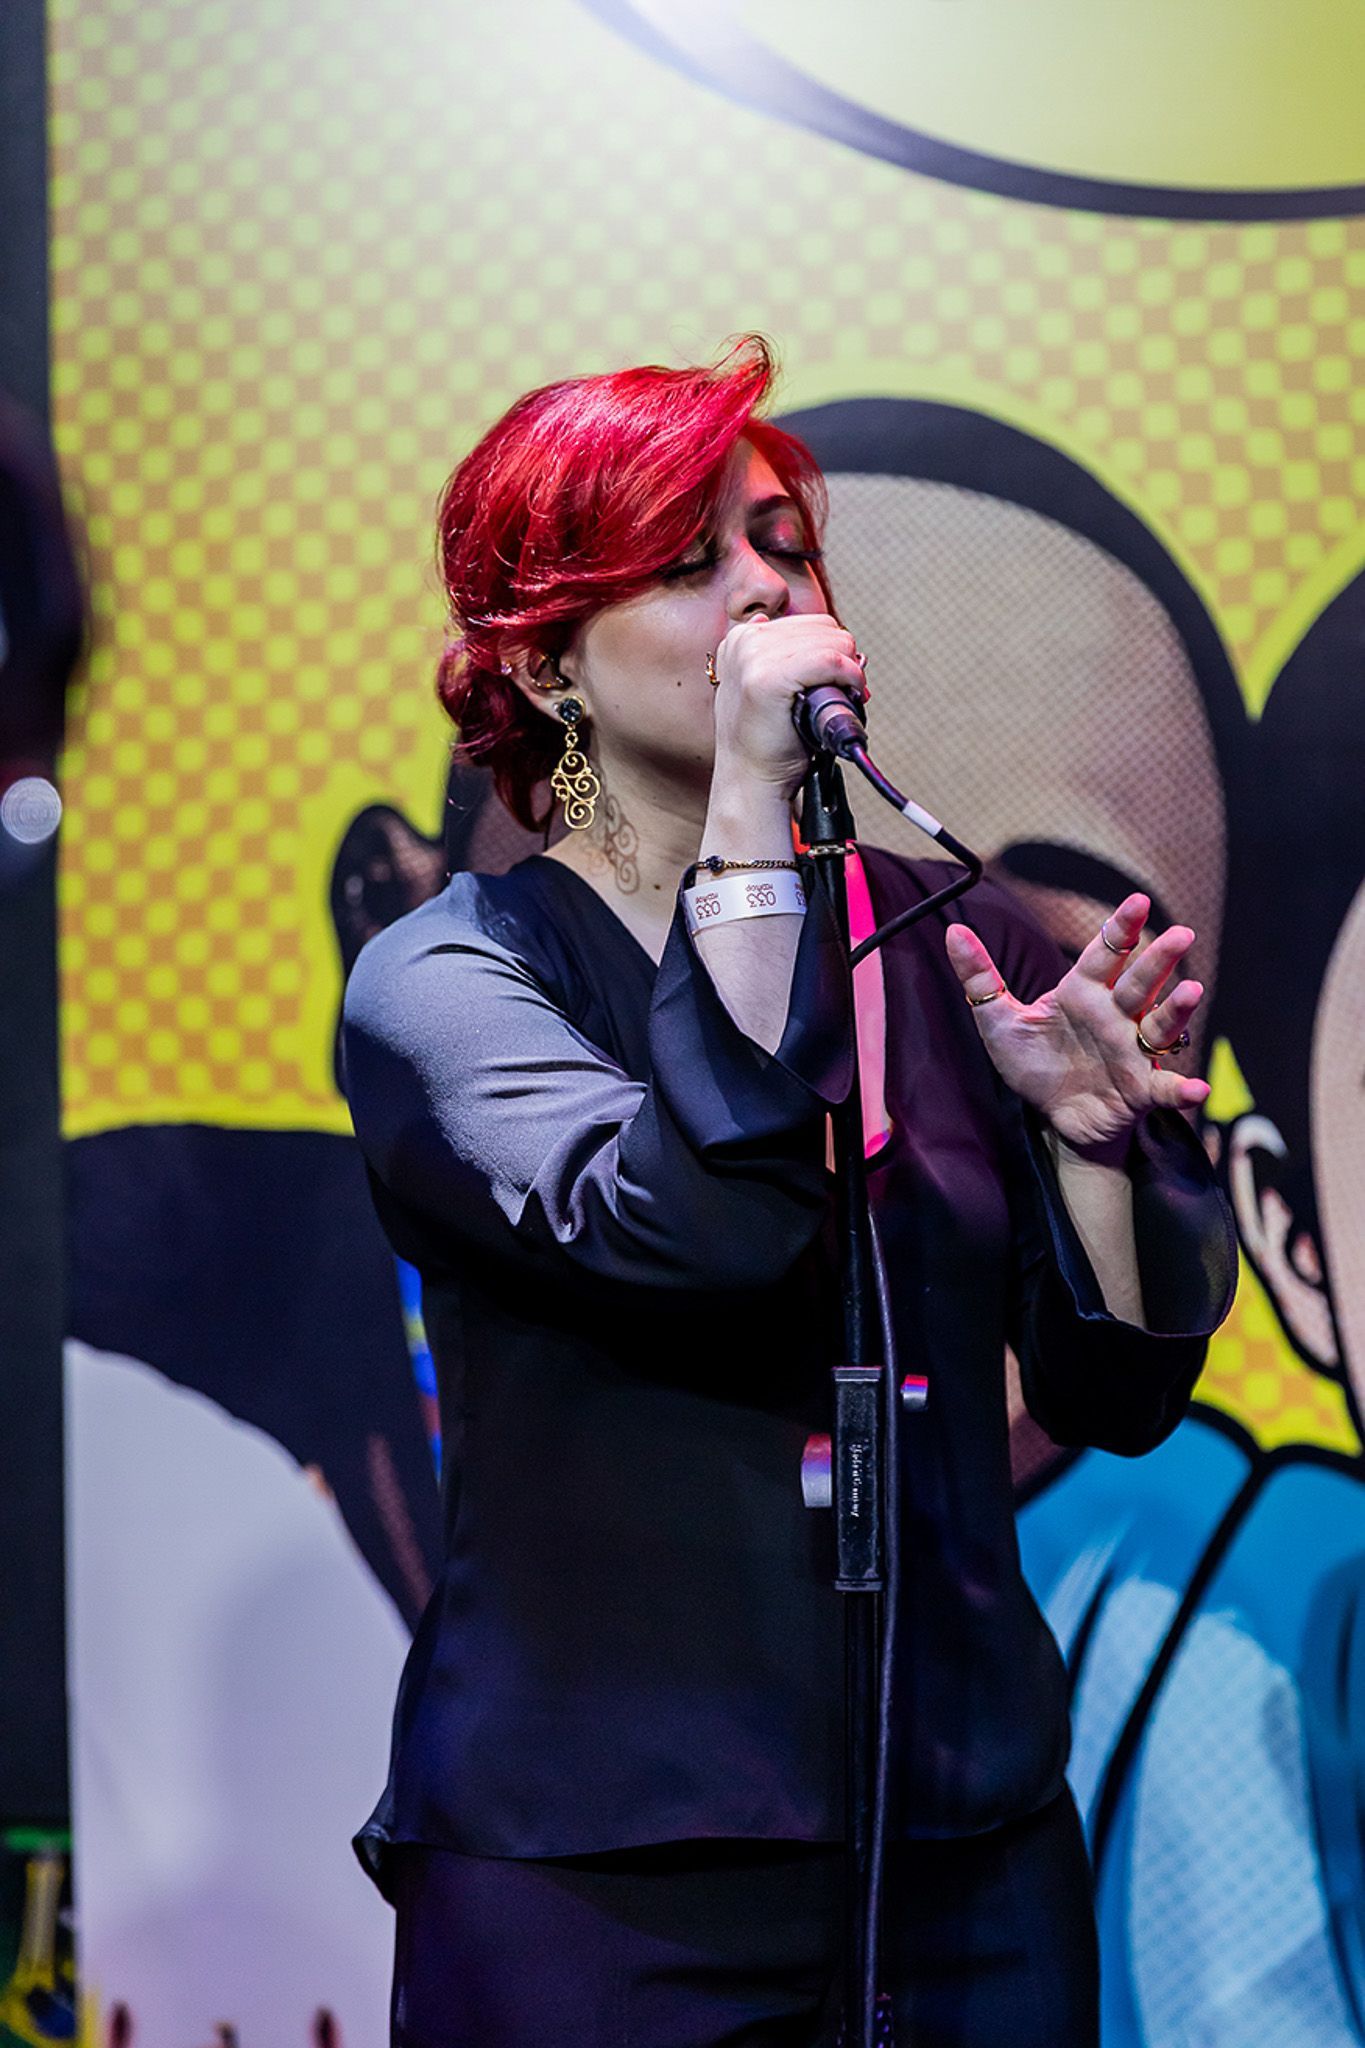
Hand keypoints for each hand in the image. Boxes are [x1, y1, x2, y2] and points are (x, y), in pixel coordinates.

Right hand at [710, 613, 864, 799]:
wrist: (751, 780)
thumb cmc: (767, 742)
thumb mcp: (769, 687)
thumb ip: (784, 658)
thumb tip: (834, 641)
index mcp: (742, 638)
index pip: (811, 623)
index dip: (833, 651)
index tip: (835, 681)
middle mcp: (744, 641)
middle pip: (826, 627)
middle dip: (843, 659)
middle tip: (841, 693)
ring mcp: (752, 657)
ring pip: (833, 641)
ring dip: (849, 669)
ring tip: (839, 698)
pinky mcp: (767, 678)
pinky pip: (830, 661)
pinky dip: (849, 677)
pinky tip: (848, 695)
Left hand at [945, 892, 1209, 1160]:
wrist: (1052, 1119)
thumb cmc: (1035, 1064)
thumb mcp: (999, 1021)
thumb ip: (980, 977)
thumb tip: (952, 930)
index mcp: (1083, 993)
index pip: (1104, 953)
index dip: (1121, 927)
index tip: (1137, 901)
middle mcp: (1114, 1016)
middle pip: (1140, 982)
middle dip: (1159, 959)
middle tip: (1181, 933)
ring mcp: (1132, 1051)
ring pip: (1159, 1025)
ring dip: (1178, 1009)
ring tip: (1193, 990)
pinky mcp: (1140, 1090)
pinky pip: (1165, 1088)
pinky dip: (1182, 1089)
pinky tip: (1196, 1089)